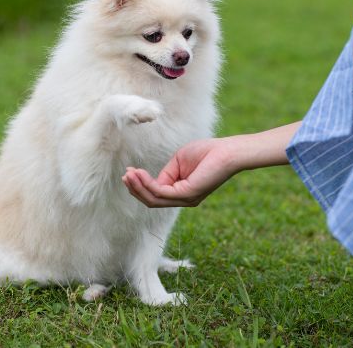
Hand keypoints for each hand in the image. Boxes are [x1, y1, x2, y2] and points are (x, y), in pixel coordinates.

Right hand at [122, 138, 239, 207]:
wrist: (227, 151)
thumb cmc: (207, 152)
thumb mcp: (179, 161)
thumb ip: (166, 173)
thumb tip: (153, 181)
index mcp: (182, 192)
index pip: (156, 194)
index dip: (140, 184)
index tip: (130, 171)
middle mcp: (184, 199)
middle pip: (152, 200)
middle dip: (136, 189)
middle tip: (125, 176)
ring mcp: (186, 199)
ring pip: (154, 199)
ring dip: (138, 187)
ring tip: (128, 175)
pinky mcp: (188, 194)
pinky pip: (161, 193)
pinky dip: (148, 184)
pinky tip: (139, 174)